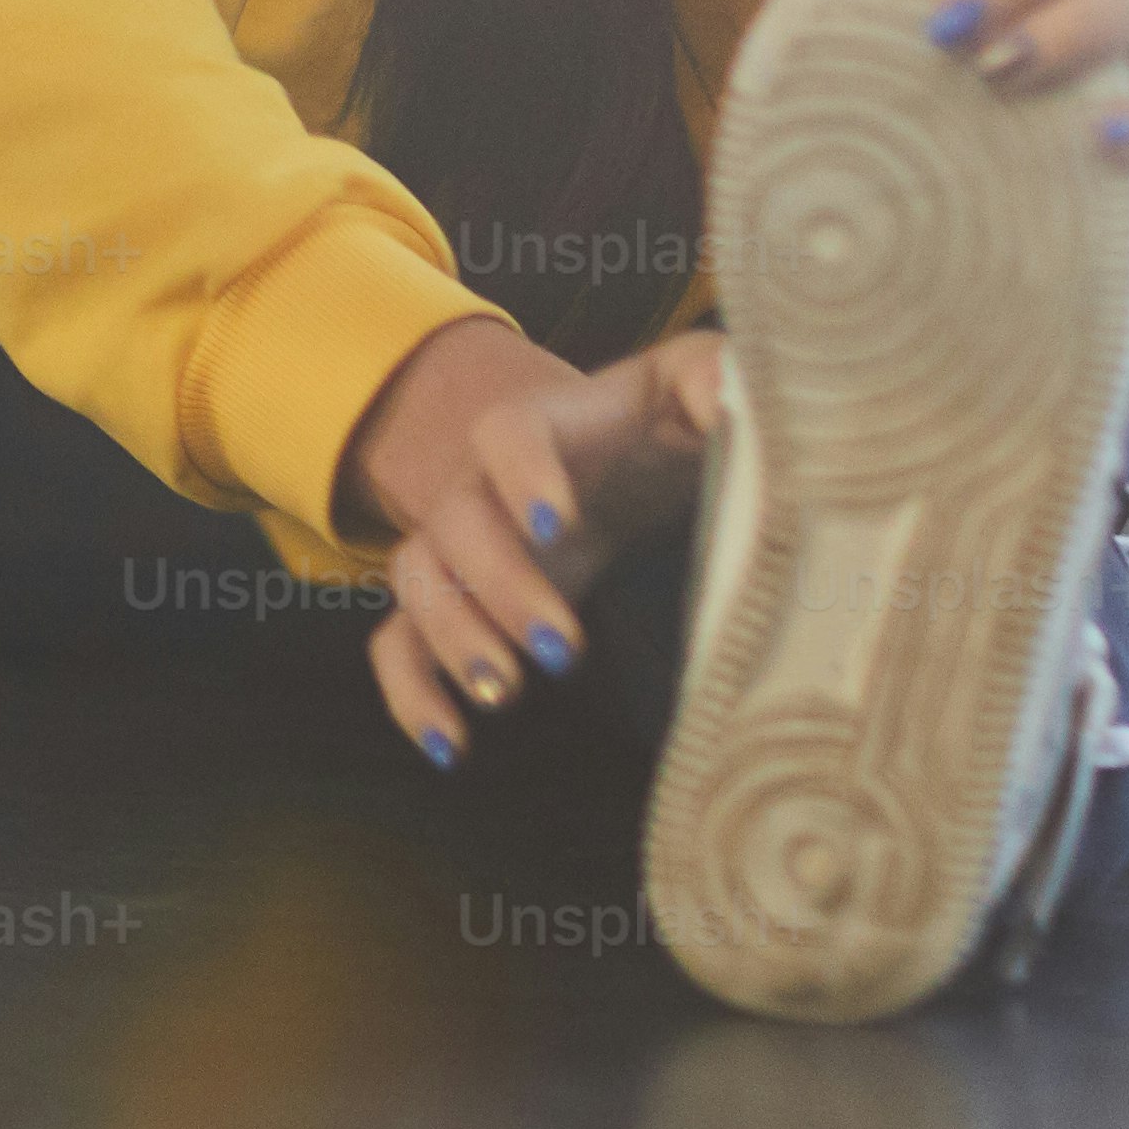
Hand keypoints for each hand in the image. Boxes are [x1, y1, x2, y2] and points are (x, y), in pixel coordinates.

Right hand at [339, 314, 726, 768]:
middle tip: (565, 650)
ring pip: (416, 583)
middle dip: (500, 589)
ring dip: (450, 638)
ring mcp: (457, 547)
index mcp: (540, 426)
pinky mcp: (454, 605)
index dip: (523, 477)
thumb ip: (715, 380)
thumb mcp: (696, 389)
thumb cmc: (661, 426)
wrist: (616, 456)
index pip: (508, 435)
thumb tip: (729, 404)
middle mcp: (480, 485)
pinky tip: (450, 747)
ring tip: (503, 694)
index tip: (558, 526)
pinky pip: (399, 646)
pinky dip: (410, 694)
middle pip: (457, 523)